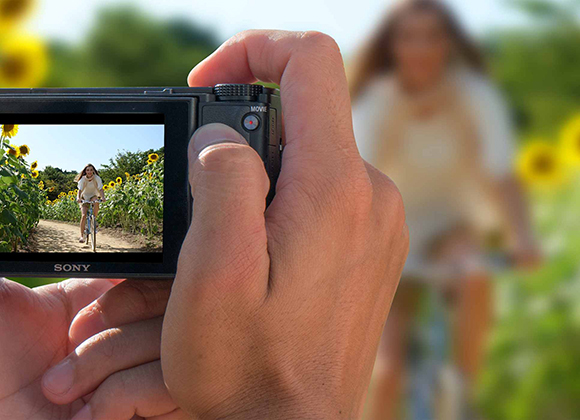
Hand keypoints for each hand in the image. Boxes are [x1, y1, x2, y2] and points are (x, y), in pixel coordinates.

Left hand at [0, 169, 166, 419]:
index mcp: (67, 304)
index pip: (131, 264)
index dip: (137, 256)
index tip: (133, 251)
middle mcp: (100, 336)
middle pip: (162, 297)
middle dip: (127, 308)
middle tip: (78, 329)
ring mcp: (118, 378)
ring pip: (168, 341)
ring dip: (109, 360)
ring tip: (56, 387)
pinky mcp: (127, 414)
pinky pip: (170, 390)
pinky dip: (129, 395)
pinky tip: (83, 411)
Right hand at [171, 30, 406, 417]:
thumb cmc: (248, 366)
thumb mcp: (214, 272)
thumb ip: (220, 182)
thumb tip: (222, 135)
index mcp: (335, 187)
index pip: (311, 60)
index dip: (251, 51)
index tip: (203, 87)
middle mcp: (373, 195)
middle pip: (306, 113)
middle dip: (242, 132)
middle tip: (198, 191)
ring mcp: (381, 223)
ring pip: (313, 157)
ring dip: (262, 175)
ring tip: (225, 240)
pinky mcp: (378, 248)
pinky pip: (329, 195)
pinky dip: (287, 204)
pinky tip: (259, 258)